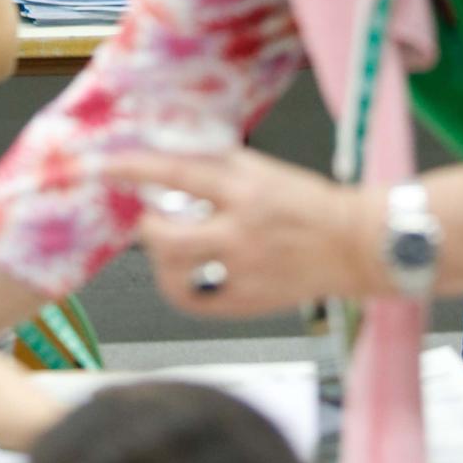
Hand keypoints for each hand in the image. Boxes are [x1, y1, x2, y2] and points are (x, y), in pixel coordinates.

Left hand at [103, 148, 370, 318]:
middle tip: (147, 221)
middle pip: (168, 239)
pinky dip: (181, 289)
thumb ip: (222, 167)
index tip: (108, 166)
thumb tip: (175, 160)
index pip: (180, 174)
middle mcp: (242, 232)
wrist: (354, 244)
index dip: (138, 169)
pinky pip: (195, 302)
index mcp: (247, 190)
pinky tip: (185, 276)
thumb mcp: (267, 171)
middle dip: (147, 229)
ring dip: (162, 260)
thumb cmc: (310, 203)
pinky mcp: (248, 303)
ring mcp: (244, 272)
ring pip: (175, 275)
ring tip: (171, 248)